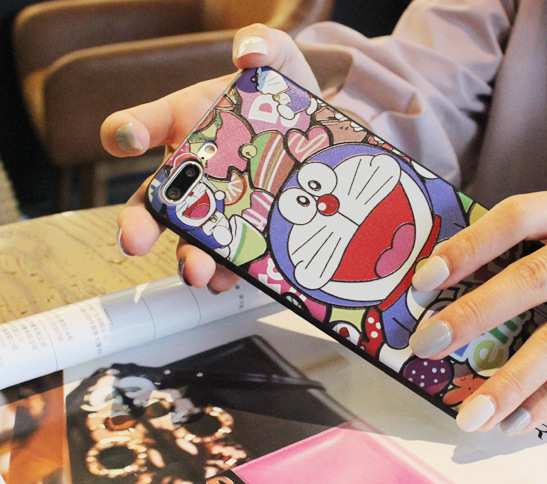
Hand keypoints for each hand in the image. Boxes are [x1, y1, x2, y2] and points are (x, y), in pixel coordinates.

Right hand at [101, 24, 319, 290]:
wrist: (320, 136)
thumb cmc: (283, 96)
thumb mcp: (279, 60)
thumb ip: (263, 44)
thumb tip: (247, 51)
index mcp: (186, 122)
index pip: (144, 124)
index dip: (129, 131)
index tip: (128, 140)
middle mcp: (192, 168)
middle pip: (153, 197)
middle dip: (141, 219)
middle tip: (135, 239)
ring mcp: (216, 203)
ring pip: (188, 235)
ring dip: (187, 256)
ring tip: (197, 272)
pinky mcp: (243, 229)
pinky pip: (227, 254)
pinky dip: (227, 270)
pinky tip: (232, 279)